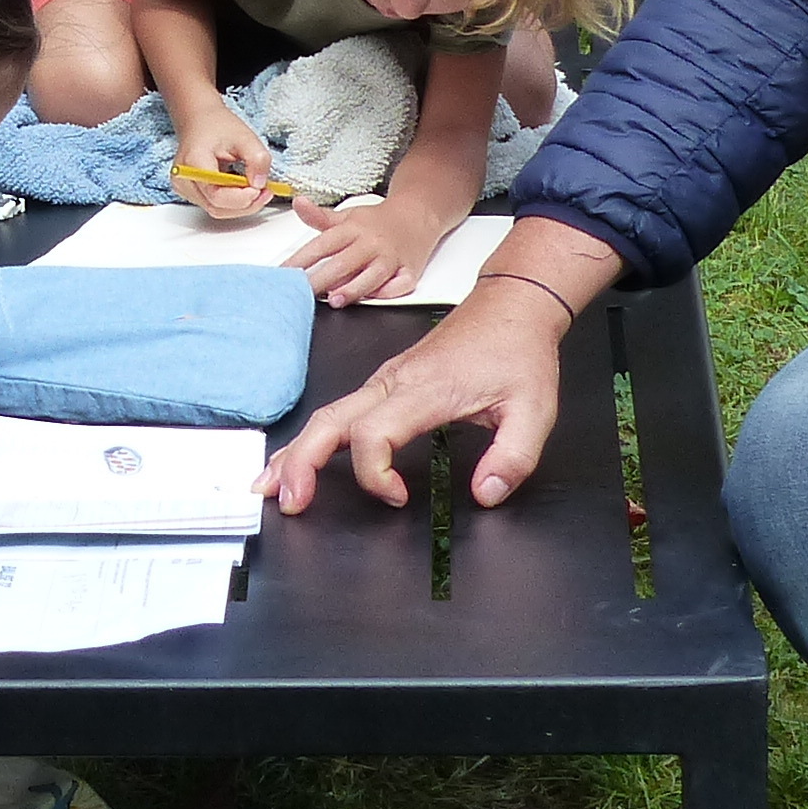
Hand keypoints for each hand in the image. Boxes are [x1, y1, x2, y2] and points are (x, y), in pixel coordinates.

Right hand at [172, 100, 278, 220]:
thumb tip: (260, 184)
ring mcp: (184, 188)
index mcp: (193, 162)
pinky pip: (214, 205)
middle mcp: (183, 179)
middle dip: (245, 204)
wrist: (200, 121)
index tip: (261, 189)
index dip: (242, 198)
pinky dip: (233, 202)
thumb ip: (257, 159)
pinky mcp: (190, 192)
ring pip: (217, 210)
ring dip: (241, 205)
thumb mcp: (245, 136)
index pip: (216, 195)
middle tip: (265, 192)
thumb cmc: (218, 126)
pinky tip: (244, 189)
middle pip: (216, 207)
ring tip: (257, 189)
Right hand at [264, 283, 567, 513]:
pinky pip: (338, 411)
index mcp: (425, 390)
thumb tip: (486, 495)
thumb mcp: (535, 410)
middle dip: (301, 462)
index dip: (373, 474)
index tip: (399, 498)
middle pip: (329, 421)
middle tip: (289, 502)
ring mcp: (384, 380)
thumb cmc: (516, 351)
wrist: (512, 306)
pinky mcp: (385, 383)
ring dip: (296, 451)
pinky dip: (311, 438)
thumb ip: (513, 457)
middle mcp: (394, 382)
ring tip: (272, 486)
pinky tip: (298, 458)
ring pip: (326, 415)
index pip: (372, 433)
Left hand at [286, 190, 452, 305]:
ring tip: (335, 299)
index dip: (301, 260)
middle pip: (343, 263)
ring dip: (353, 288)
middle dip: (321, 279)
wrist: (418, 214)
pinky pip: (400, 285)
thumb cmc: (377, 221)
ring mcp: (391, 258)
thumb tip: (298, 204)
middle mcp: (371, 243)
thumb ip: (320, 217)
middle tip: (301, 293)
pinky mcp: (410, 270)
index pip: (322, 245)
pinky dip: (388, 291)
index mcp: (353, 229)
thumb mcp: (347, 216)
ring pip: (372, 275)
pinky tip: (373, 297)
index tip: (284, 273)